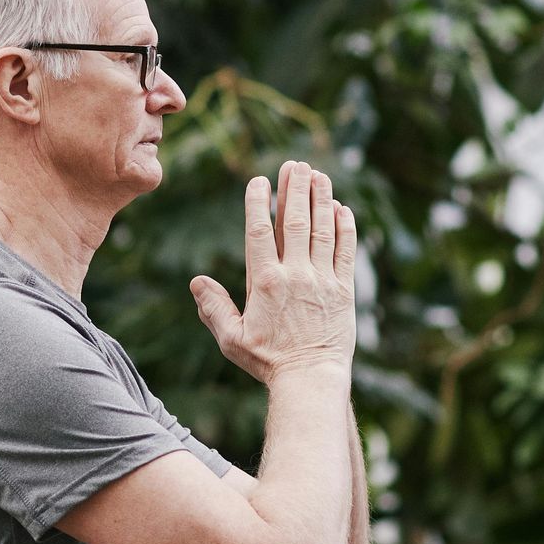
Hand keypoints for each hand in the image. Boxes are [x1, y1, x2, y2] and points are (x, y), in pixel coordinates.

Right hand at [190, 160, 356, 385]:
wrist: (310, 379)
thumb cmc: (268, 362)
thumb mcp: (231, 339)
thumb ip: (214, 308)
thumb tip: (197, 281)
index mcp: (265, 282)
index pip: (261, 231)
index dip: (259, 202)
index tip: (260, 181)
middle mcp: (295, 275)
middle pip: (295, 222)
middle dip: (295, 189)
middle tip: (295, 164)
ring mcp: (322, 280)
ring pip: (323, 230)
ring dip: (321, 199)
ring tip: (318, 175)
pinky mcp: (344, 290)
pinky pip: (346, 252)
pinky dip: (345, 228)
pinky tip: (342, 208)